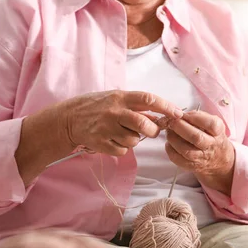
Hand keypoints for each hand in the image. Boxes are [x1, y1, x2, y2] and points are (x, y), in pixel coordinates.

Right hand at [60, 90, 182, 155]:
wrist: (69, 119)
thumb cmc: (99, 107)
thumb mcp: (117, 100)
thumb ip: (139, 107)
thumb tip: (163, 117)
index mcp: (120, 97)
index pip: (148, 99)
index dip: (166, 106)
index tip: (178, 113)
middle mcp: (114, 112)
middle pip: (143, 124)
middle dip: (152, 130)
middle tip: (151, 131)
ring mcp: (106, 128)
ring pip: (134, 140)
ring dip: (134, 139)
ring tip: (122, 132)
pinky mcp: (100, 143)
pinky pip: (123, 150)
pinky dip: (122, 148)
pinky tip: (112, 140)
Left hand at [165, 110, 234, 194]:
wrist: (219, 159)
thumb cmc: (213, 137)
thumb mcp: (213, 124)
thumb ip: (199, 116)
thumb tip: (182, 114)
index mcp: (218, 132)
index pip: (211, 124)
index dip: (195, 117)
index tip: (184, 114)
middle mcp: (211, 145)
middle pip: (196, 137)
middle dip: (180, 127)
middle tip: (171, 122)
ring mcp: (202, 157)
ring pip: (186, 150)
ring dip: (173, 139)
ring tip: (169, 132)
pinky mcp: (193, 166)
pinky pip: (179, 160)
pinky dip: (170, 150)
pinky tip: (169, 143)